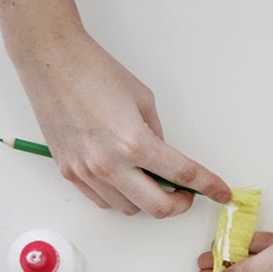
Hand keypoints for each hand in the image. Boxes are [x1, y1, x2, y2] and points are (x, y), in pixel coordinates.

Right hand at [12, 31, 230, 216]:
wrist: (51, 62)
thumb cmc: (97, 72)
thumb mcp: (144, 100)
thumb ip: (157, 135)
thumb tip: (163, 160)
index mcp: (135, 143)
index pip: (182, 175)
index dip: (208, 186)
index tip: (221, 193)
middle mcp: (110, 165)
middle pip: (157, 207)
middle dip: (179, 204)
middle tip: (185, 193)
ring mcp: (86, 172)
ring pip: (128, 209)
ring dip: (147, 201)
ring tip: (151, 180)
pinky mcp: (69, 172)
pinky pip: (103, 201)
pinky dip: (121, 197)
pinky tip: (127, 181)